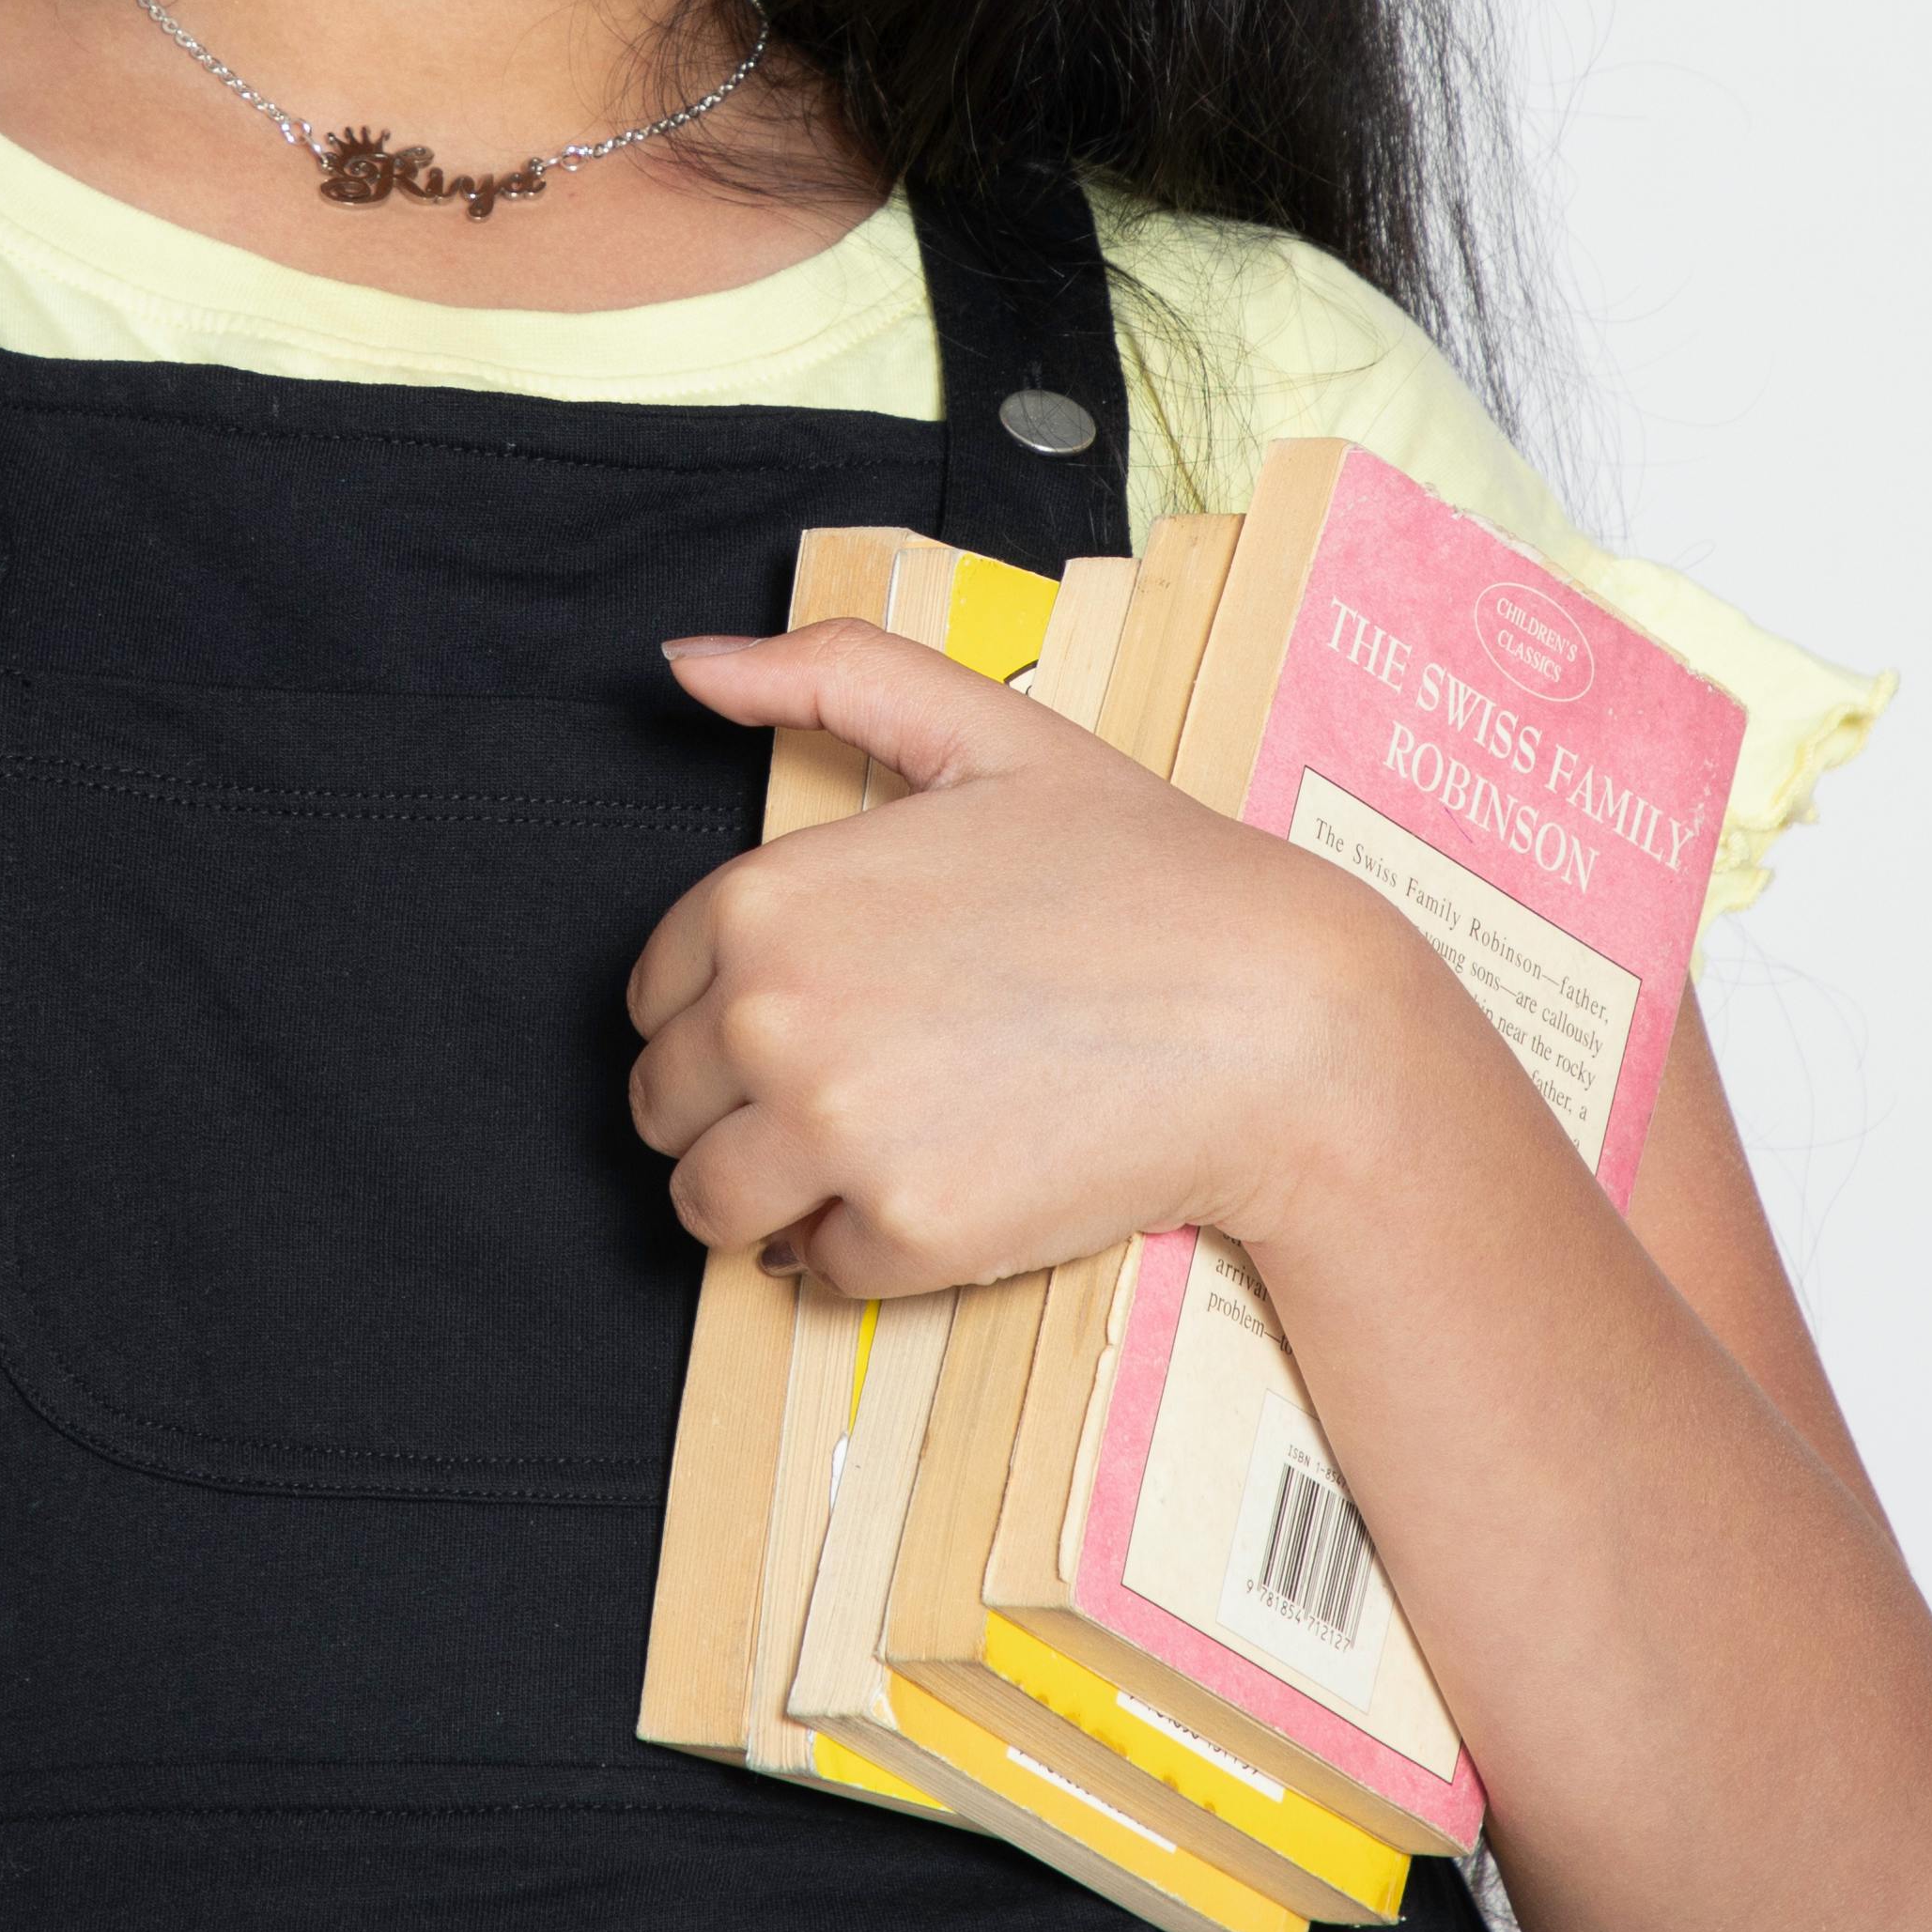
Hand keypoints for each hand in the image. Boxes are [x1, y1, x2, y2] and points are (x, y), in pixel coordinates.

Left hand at [620, 622, 1450, 1296]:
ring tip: (891, 1139)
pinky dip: (875, 1244)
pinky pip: (818, 1270)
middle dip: (742, 1105)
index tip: (822, 1007)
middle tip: (870, 1075)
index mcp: (765, 898)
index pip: (655, 998)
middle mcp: (774, 1020)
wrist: (1277, 1016)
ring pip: (712, 1205)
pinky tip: (960, 1176)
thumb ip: (824, 678)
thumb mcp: (983, 729)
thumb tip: (686, 661)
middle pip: (666, 1109)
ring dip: (778, 1191)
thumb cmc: (1139, 870)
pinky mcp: (906, 1235)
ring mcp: (836, 1136)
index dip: (730, 1009)